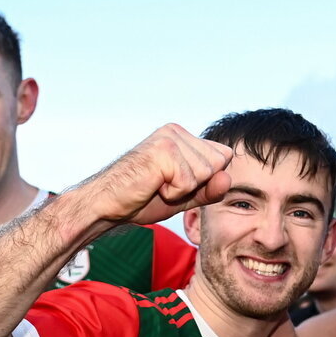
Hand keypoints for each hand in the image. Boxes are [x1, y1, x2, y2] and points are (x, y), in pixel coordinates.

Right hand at [84, 124, 232, 225]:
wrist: (108, 205)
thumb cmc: (142, 198)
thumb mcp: (185, 196)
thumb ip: (209, 189)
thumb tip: (227, 177)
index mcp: (183, 137)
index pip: (223, 157)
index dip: (206, 181)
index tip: (176, 184)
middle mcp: (177, 131)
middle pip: (218, 165)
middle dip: (196, 185)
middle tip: (165, 186)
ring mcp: (170, 138)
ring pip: (206, 173)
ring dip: (183, 190)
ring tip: (158, 185)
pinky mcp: (163, 151)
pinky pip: (190, 181)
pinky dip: (175, 193)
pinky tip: (154, 186)